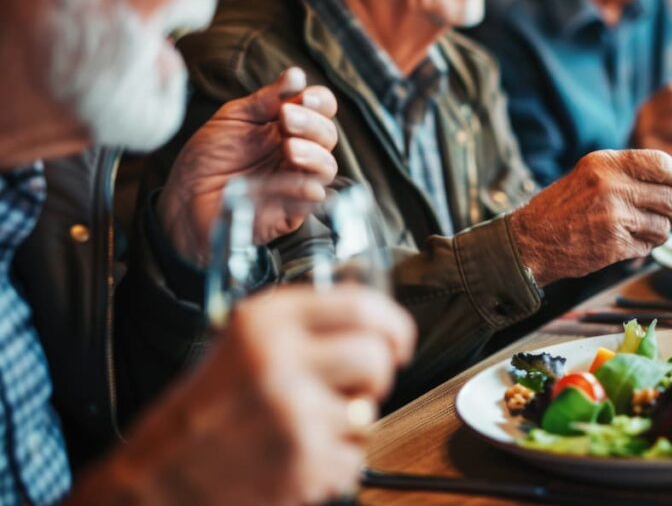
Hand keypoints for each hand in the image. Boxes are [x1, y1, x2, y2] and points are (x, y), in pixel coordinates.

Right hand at [71, 286, 415, 505]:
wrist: (160, 478)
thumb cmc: (206, 410)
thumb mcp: (246, 341)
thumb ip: (306, 326)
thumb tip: (379, 327)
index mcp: (266, 321)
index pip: (361, 305)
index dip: (393, 324)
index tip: (398, 340)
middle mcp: (281, 361)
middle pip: (376, 357)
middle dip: (375, 377)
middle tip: (353, 389)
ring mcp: (294, 414)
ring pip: (369, 413)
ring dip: (348, 426)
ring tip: (302, 428)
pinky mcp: (304, 464)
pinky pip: (354, 457)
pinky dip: (334, 464)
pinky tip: (295, 457)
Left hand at [159, 68, 339, 264]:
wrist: (185, 198)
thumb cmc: (208, 158)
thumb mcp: (234, 119)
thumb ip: (266, 99)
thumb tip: (297, 75)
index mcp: (287, 127)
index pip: (322, 110)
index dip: (321, 101)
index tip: (305, 96)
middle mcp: (297, 153)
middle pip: (328, 136)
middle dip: (312, 124)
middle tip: (286, 119)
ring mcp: (295, 181)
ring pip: (328, 167)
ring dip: (314, 155)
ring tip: (289, 148)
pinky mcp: (291, 211)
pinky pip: (312, 198)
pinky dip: (302, 185)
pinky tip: (282, 179)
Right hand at [510, 150, 671, 284]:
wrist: (531, 240)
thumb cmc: (564, 209)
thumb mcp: (592, 176)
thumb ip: (630, 175)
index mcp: (606, 162)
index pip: (662, 163)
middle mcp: (610, 184)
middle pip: (671, 197)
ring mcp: (612, 214)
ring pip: (664, 224)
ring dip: (665, 232)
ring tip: (652, 233)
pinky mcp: (613, 242)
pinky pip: (649, 244)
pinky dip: (647, 247)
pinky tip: (632, 244)